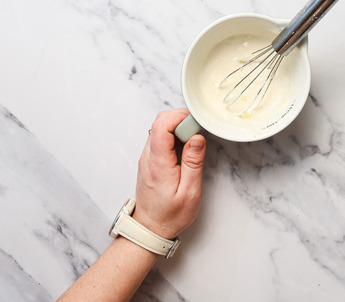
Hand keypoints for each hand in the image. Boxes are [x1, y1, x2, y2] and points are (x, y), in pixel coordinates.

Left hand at [133, 109, 205, 239]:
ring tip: (193, 142)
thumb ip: (193, 162)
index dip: (180, 117)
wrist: (150, 228)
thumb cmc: (170, 215)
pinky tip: (184, 149)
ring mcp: (146, 158)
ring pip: (159, 129)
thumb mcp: (190, 192)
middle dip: (180, 119)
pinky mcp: (149, 161)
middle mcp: (148, 157)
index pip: (162, 125)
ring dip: (177, 128)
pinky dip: (173, 137)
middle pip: (159, 122)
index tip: (196, 123)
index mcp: (158, 163)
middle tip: (197, 130)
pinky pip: (159, 139)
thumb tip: (197, 138)